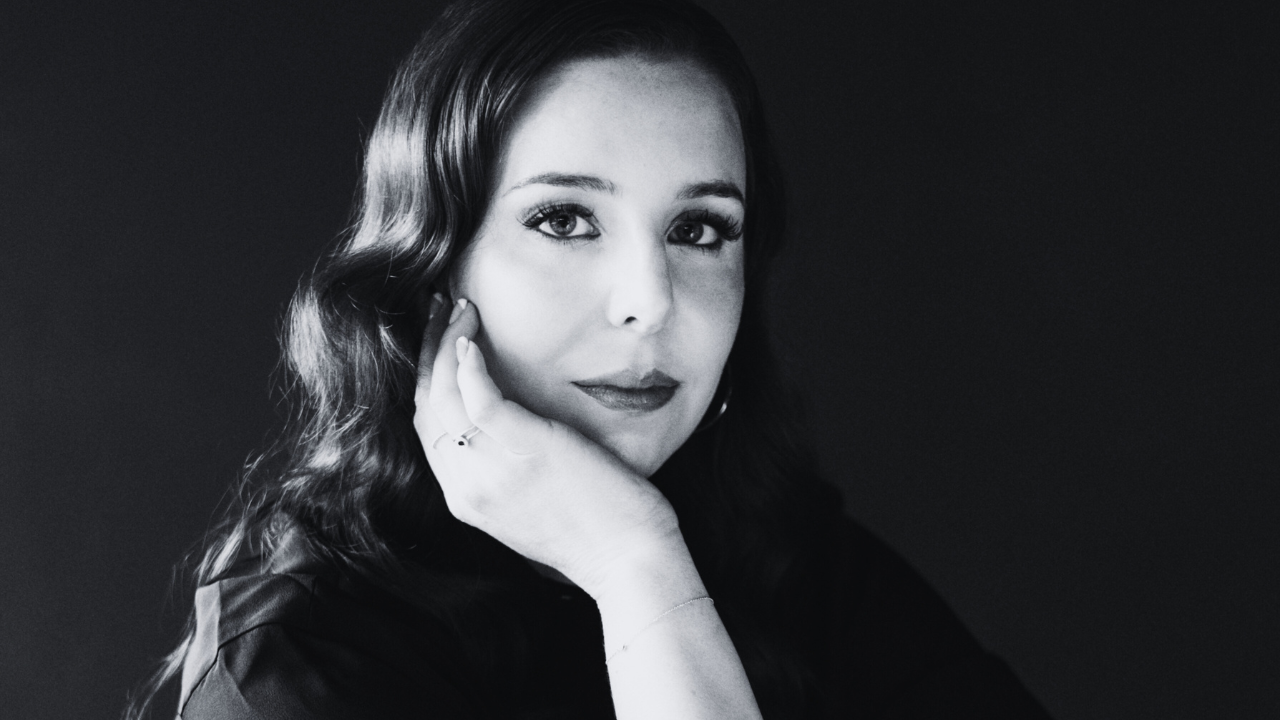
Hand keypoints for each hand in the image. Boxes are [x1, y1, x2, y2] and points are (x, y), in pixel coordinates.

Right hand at [413, 295, 682, 596]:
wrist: (630, 562)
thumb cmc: (597, 531)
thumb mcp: (533, 504)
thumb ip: (509, 471)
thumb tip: (510, 428)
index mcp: (468, 499)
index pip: (429, 428)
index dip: (428, 377)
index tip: (439, 340)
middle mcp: (469, 486)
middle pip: (428, 405)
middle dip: (428, 350)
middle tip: (441, 308)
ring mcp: (493, 470)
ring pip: (444, 394)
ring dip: (446, 342)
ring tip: (460, 306)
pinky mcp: (524, 450)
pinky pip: (479, 397)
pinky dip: (467, 363)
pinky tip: (472, 337)